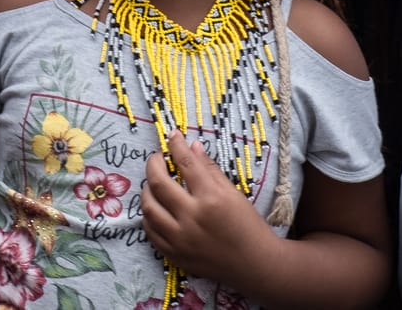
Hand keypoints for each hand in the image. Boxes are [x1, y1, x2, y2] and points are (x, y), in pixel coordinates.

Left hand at [141, 135, 273, 288]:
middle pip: (159, 183)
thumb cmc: (248, 226)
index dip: (176, 145)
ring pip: (149, 208)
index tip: (172, 135)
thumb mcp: (233, 193)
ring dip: (147, 190)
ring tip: (154, 183)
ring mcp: (180, 239)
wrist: (254, 265)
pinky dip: (149, 216)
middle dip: (153, 164)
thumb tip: (192, 146)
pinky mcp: (174, 255)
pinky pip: (150, 232)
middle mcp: (191, 218)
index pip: (185, 163)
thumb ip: (209, 169)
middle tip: (157, 158)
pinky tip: (156, 207)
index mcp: (210, 199)